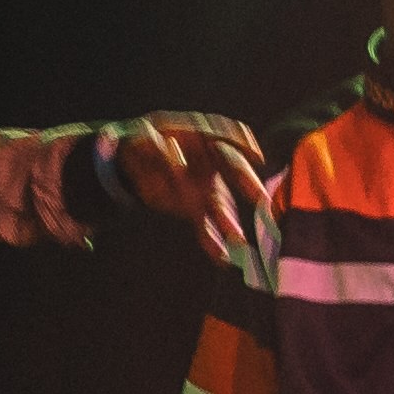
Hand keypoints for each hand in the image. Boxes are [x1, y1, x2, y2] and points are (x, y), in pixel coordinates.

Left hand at [112, 113, 272, 262]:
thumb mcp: (144, 135)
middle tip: (261, 198)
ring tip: (239, 241)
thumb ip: (154, 143)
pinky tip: (221, 258)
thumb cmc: (144, 140)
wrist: (132, 161)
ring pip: (221, 204)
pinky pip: (205, 225)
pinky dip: (212, 242)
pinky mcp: (193, 208)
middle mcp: (210, 164)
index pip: (225, 139)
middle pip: (234, 171)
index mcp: (202, 138)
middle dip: (248, 183)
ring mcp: (204, 188)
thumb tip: (170, 152)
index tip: (257, 156)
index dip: (242, 145)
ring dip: (230, 222)